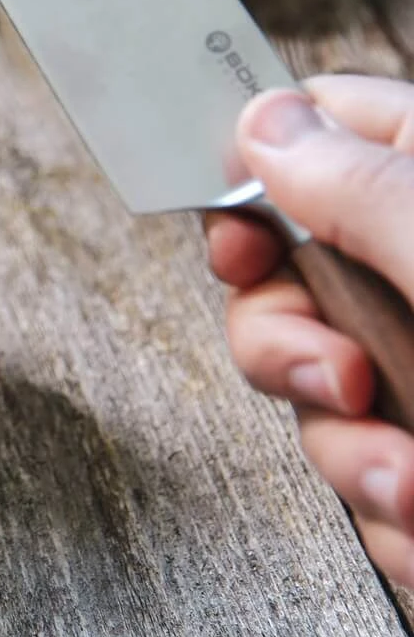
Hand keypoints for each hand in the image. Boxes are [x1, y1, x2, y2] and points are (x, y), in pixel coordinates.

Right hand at [207, 74, 413, 587]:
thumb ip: (365, 187)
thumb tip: (266, 122)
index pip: (320, 139)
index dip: (254, 185)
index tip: (239, 244)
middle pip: (290, 278)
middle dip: (289, 345)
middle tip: (340, 379)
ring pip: (318, 390)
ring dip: (351, 453)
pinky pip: (368, 473)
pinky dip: (398, 513)